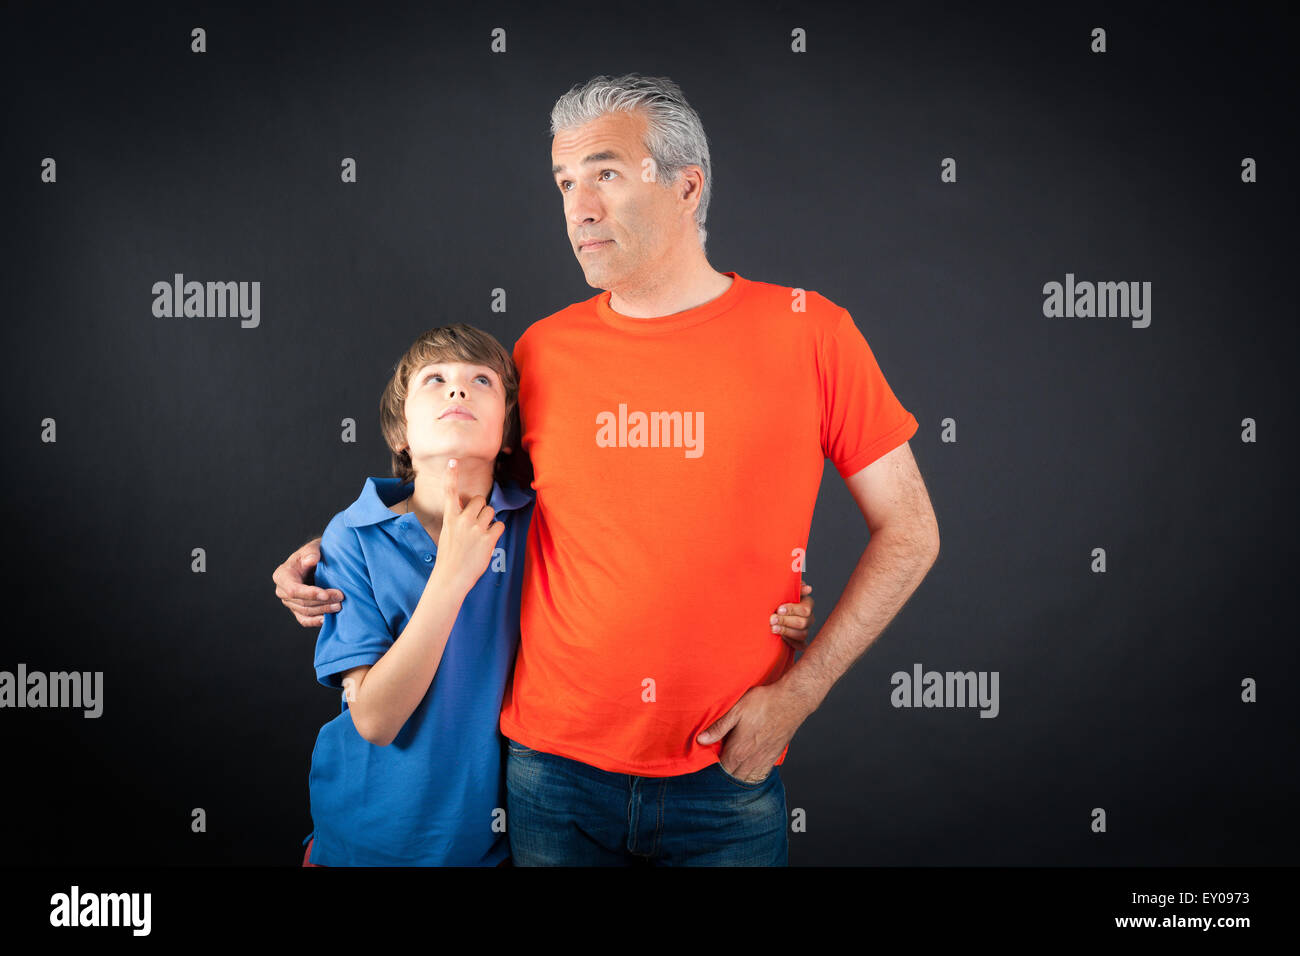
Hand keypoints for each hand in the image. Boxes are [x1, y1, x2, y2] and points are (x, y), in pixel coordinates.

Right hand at [272, 537, 342, 627]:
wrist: (316, 562)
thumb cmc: (313, 554)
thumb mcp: (312, 548)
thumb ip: (311, 552)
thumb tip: (312, 560)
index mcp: (282, 575)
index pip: (293, 589)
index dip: (310, 593)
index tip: (327, 594)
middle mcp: (282, 591)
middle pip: (301, 602)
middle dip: (322, 602)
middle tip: (341, 597)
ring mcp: (289, 602)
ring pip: (305, 612)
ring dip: (323, 611)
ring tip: (339, 605)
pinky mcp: (297, 610)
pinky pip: (305, 620)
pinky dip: (316, 621)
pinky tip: (329, 619)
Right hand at [430, 458, 505, 596]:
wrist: (451, 578)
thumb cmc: (449, 557)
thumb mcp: (448, 533)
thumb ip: (457, 519)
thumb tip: (469, 509)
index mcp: (450, 518)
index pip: (450, 492)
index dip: (452, 476)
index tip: (453, 461)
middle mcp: (463, 520)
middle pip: (480, 499)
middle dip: (482, 508)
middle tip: (477, 521)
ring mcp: (476, 529)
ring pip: (491, 511)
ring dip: (489, 520)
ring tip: (481, 534)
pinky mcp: (488, 539)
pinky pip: (499, 525)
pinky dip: (497, 531)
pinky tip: (489, 541)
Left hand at [696, 681, 811, 783]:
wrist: (792, 700)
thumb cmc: (764, 702)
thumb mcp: (736, 710)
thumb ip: (719, 728)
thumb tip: (701, 740)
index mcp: (738, 750)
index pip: (720, 769)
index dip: (712, 767)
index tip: (707, 761)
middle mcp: (751, 759)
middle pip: (732, 776)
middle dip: (723, 773)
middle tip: (717, 764)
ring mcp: (764, 759)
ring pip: (746, 778)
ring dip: (737, 775)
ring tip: (731, 767)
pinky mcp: (774, 756)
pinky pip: (761, 774)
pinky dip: (752, 775)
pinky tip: (748, 769)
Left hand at [771, 583, 814, 649]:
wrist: (769, 612)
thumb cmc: (777, 599)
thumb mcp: (784, 591)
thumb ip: (796, 587)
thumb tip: (808, 588)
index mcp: (807, 604)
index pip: (805, 609)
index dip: (792, 610)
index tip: (779, 609)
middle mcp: (809, 618)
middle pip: (803, 623)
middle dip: (786, 621)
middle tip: (772, 619)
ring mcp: (805, 630)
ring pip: (802, 635)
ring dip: (786, 632)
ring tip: (773, 629)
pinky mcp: (800, 641)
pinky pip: (801, 646)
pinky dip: (791, 643)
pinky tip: (780, 638)